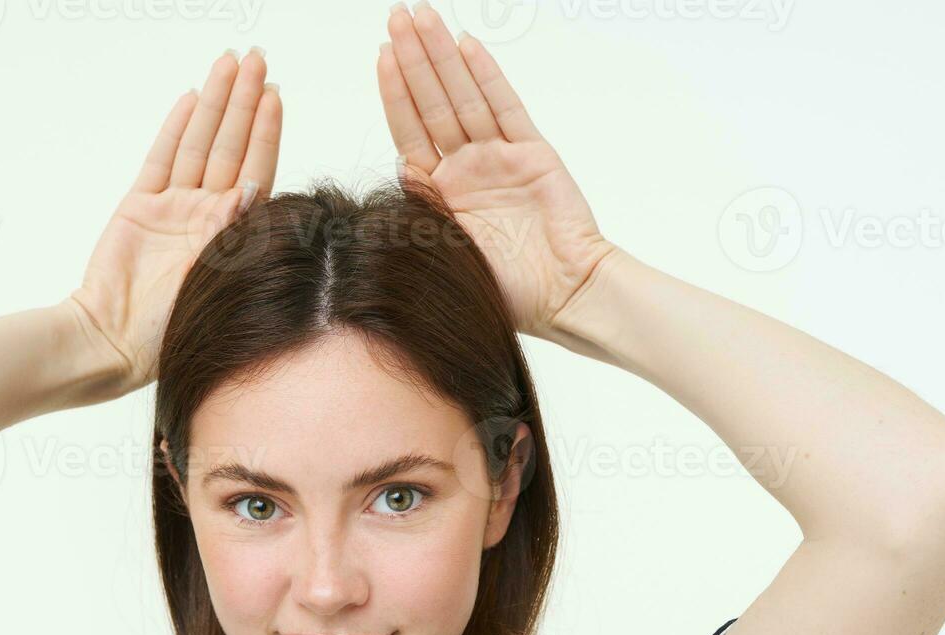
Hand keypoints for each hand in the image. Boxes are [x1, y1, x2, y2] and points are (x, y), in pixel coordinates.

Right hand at [69, 49, 281, 390]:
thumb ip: (231, 236)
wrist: (112, 342)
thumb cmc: (167, 329)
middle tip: (258, 58)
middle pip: (231, 147)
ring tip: (230, 64)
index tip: (277, 95)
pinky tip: (192, 97)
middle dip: (245, 102)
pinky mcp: (139, 208)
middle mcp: (206, 216)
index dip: (266, 132)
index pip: (256, 171)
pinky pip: (162, 158)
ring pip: (199, 144)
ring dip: (216, 104)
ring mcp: (173, 209)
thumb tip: (251, 191)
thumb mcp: (213, 283)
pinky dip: (176, 128)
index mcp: (231, 236)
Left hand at [379, 6, 617, 350]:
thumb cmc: (508, 290)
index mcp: (440, 194)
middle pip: (433, 103)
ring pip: (464, 96)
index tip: (381, 57)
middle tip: (396, 17)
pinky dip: (487, 76)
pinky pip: (505, 107)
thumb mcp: (442, 254)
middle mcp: (466, 169)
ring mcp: (499, 158)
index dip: (396, 93)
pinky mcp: (532, 153)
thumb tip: (388, 183)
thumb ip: (417, 215)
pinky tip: (468, 47)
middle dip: (414, 58)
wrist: (563, 296)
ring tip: (424, 18)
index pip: (410, 131)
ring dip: (442, 57)